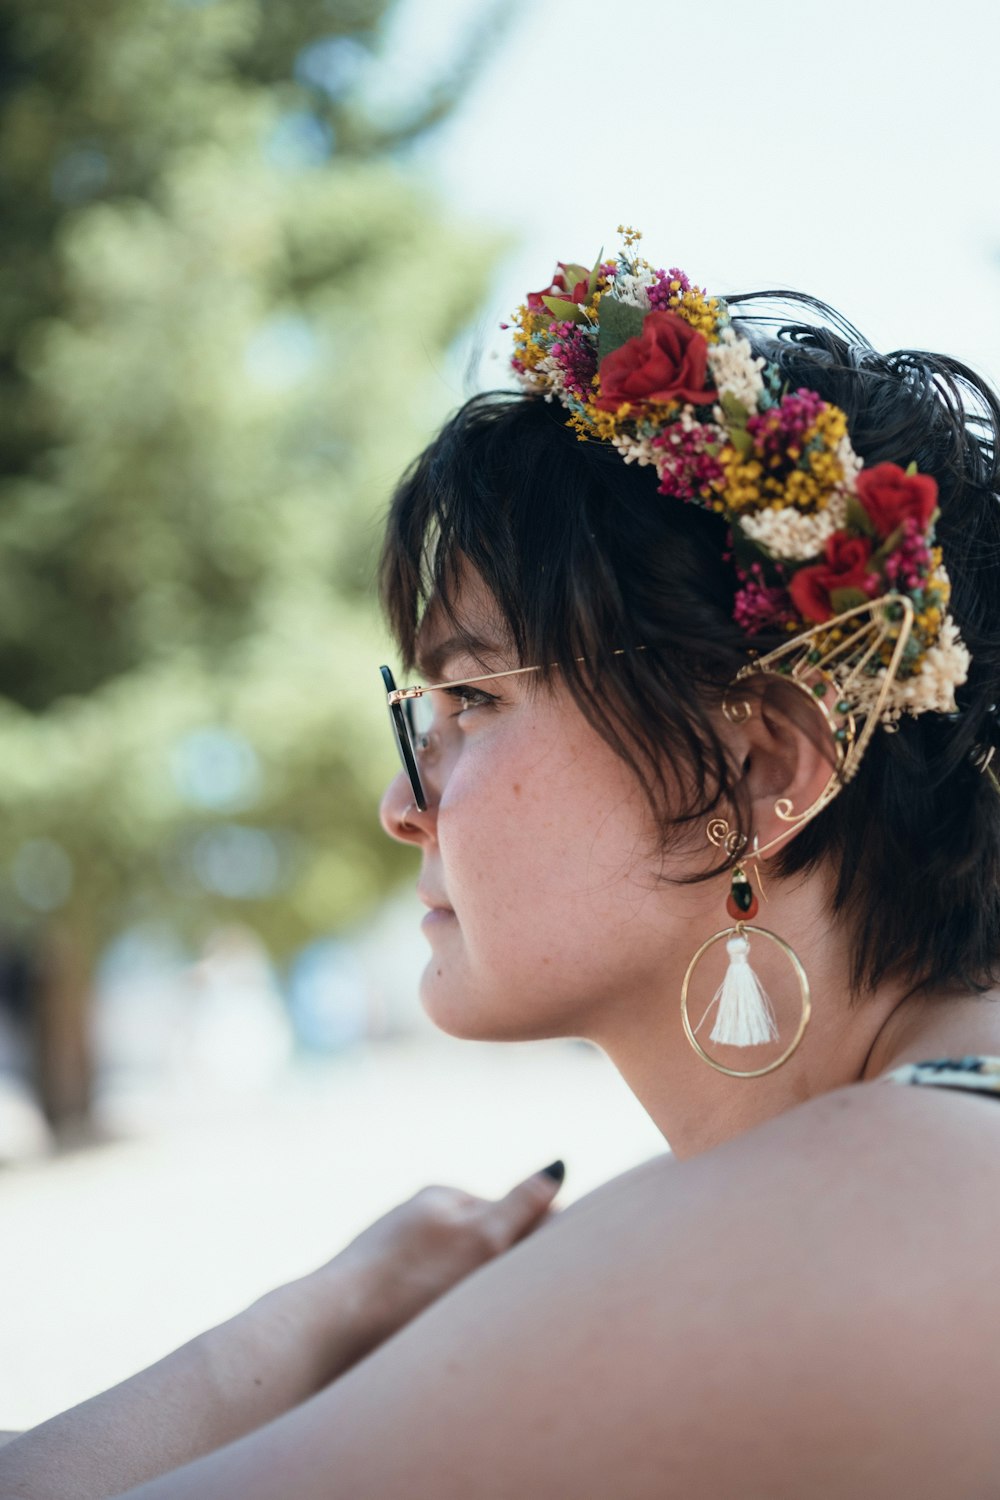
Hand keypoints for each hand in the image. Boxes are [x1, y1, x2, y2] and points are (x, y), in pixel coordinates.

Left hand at [277, 1162, 566, 1384]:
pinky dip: (447, 1316)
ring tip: (481, 1323)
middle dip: (508, 1270)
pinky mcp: (377, 1298)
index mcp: (440, 1197)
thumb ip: (520, 1206)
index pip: (509, 1210)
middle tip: (523, 1306)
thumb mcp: (478, 1240)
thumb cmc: (407, 1283)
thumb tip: (557, 1166)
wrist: (327, 1330)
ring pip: (458, 1275)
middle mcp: (416, 1220)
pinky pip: (428, 1302)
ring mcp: (394, 1258)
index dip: (539, 1241)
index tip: (561, 1273)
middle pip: (483, 1242)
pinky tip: (444, 1334)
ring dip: (477, 1296)